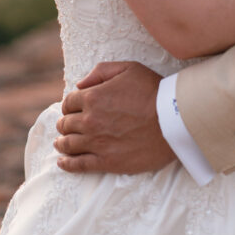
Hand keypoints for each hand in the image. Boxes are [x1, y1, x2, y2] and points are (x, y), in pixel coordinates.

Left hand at [54, 61, 174, 173]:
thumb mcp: (128, 68)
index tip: (73, 107)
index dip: (69, 104)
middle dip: (64, 123)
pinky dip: (67, 164)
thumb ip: (101, 71)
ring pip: (68, 144)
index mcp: (93, 97)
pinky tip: (62, 162)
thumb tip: (80, 84)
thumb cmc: (152, 91)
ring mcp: (96, 143)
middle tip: (66, 125)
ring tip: (61, 142)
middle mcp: (90, 121)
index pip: (69, 102)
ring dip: (62, 142)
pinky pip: (79, 165)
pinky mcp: (106, 162)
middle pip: (66, 124)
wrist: (172, 120)